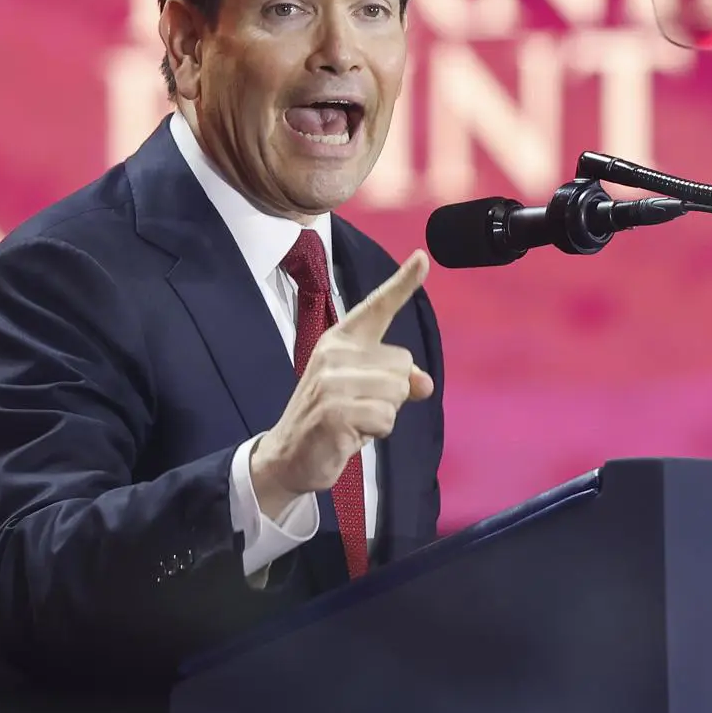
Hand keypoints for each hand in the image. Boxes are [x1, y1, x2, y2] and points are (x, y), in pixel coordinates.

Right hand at [252, 251, 434, 518]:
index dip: (403, 283)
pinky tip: (349, 435)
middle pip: (403, 363)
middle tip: (359, 408)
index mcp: (341, 341)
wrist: (287, 455)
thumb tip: (424, 383)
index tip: (422, 257)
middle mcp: (334, 353)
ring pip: (397, 392)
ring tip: (354, 421)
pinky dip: (375, 433)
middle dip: (393, 393)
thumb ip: (396, 379)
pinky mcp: (334, 411)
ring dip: (384, 416)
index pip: (377, 308)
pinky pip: (385, 419)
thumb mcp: (366, 393)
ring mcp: (332, 382)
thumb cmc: (331, 419)